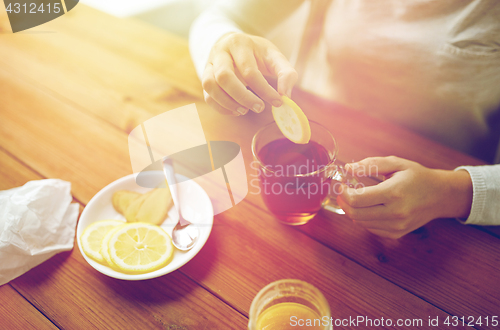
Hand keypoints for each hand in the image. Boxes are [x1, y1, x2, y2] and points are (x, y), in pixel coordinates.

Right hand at [202, 32, 297, 115]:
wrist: (234, 44)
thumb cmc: (257, 52)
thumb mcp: (274, 56)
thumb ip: (286, 73)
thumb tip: (285, 95)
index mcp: (239, 44)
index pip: (249, 71)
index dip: (264, 90)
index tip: (278, 102)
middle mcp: (220, 52)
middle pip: (224, 77)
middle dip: (243, 97)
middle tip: (259, 108)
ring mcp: (209, 64)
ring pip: (210, 86)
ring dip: (228, 103)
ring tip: (244, 111)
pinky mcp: (205, 77)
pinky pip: (207, 95)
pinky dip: (220, 107)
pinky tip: (236, 111)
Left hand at [337, 156, 472, 238]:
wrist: (440, 195)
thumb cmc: (417, 177)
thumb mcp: (396, 163)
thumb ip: (371, 164)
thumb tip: (349, 168)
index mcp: (394, 192)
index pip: (357, 199)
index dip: (343, 193)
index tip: (341, 185)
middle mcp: (396, 212)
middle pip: (356, 214)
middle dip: (344, 203)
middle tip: (343, 193)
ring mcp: (397, 225)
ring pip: (361, 223)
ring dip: (353, 211)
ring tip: (355, 199)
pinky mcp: (397, 233)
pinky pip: (371, 229)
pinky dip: (364, 219)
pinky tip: (368, 208)